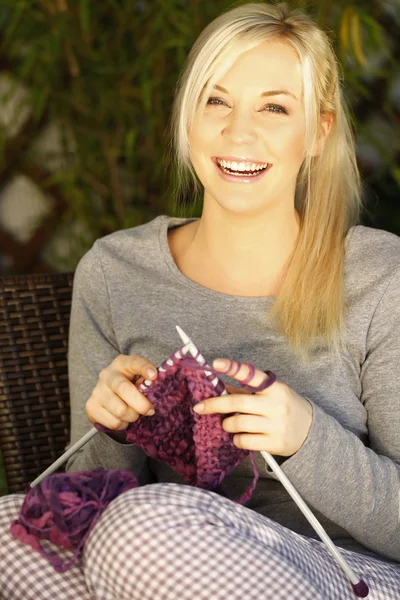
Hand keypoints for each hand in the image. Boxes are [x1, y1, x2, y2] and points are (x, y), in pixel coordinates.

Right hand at [85, 355, 157, 429]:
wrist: (112, 396)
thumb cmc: (131, 386)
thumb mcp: (141, 379)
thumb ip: (149, 383)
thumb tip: (157, 390)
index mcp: (122, 363)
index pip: (134, 362)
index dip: (144, 368)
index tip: (154, 375)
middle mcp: (107, 375)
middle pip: (123, 388)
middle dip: (140, 403)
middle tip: (149, 410)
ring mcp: (97, 390)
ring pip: (119, 410)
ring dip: (132, 417)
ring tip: (134, 415)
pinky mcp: (91, 406)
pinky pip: (112, 422)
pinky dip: (122, 424)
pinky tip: (123, 419)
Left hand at [193, 359, 312, 456]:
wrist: (311, 432)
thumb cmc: (285, 407)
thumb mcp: (271, 394)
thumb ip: (247, 390)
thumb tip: (219, 388)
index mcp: (275, 388)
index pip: (252, 375)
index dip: (233, 368)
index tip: (215, 363)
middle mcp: (276, 405)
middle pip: (238, 402)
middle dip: (215, 405)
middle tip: (199, 407)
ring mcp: (276, 425)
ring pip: (238, 423)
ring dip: (227, 424)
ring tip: (228, 423)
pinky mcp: (274, 443)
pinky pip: (244, 441)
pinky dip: (236, 439)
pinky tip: (240, 436)